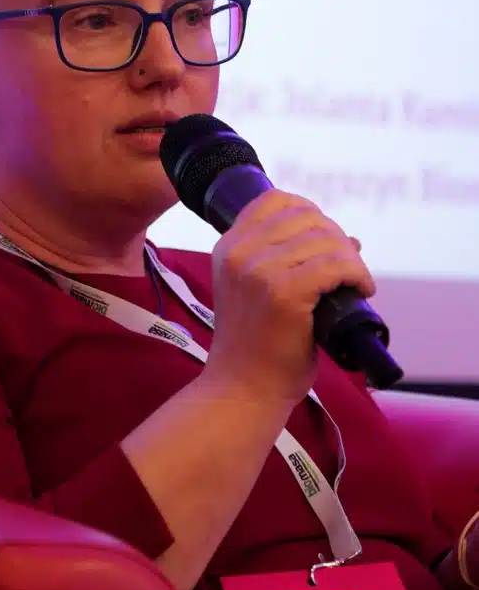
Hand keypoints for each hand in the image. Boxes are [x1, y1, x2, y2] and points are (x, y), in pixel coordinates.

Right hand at [202, 191, 375, 408]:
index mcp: (228, 246)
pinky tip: (361, 290)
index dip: (311, 213)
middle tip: (347, 268)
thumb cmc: (255, 346)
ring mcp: (258, 270)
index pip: (275, 200)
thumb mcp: (253, 290)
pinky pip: (335, 265)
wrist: (242, 389)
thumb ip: (284, 259)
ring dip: (351, 258)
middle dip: (336, 237)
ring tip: (356, 282)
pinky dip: (357, 274)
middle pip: (306, 215)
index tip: (327, 240)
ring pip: (325, 239)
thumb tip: (348, 238)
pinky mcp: (283, 292)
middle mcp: (239, 252)